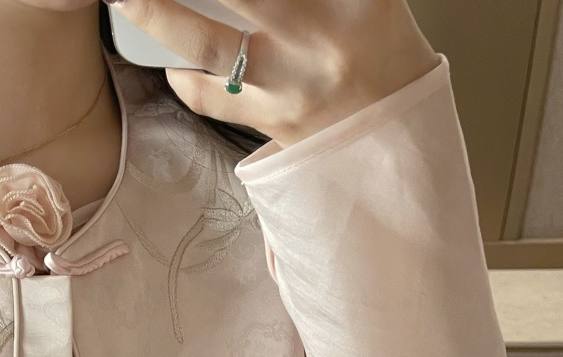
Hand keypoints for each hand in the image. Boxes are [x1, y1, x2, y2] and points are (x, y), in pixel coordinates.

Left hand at [107, 0, 439, 147]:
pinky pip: (213, 100)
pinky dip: (185, 79)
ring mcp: (292, 85)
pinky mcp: (272, 123)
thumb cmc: (382, 51)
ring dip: (161, 17)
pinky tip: (171, 62)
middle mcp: (321, 37)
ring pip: (211, 44)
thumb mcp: (369, 1)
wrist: (401, 138)